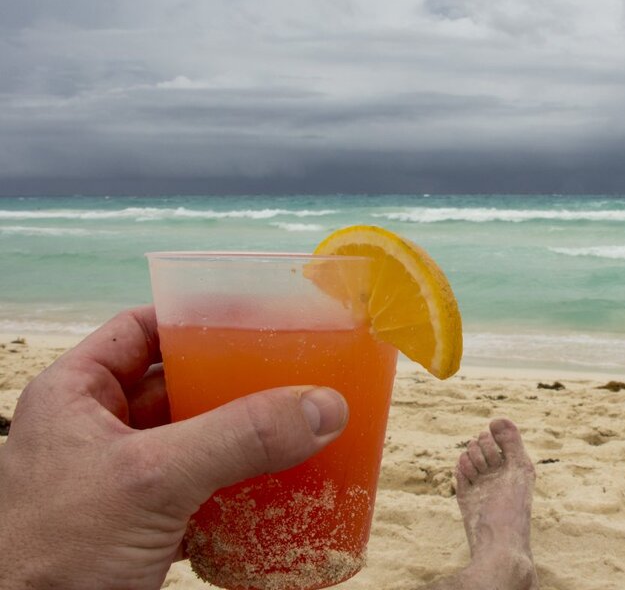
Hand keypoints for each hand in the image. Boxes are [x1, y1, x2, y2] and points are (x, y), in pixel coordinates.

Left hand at [0, 306, 348, 589]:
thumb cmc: (52, 556)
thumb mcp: (150, 480)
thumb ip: (238, 438)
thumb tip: (322, 406)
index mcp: (77, 396)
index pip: (141, 330)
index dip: (194, 320)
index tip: (254, 319)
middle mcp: (97, 432)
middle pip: (179, 387)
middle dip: (235, 384)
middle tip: (290, 374)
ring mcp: (120, 483)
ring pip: (195, 443)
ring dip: (243, 442)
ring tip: (296, 429)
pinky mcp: (140, 529)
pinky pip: (201, 495)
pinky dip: (237, 493)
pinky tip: (275, 492)